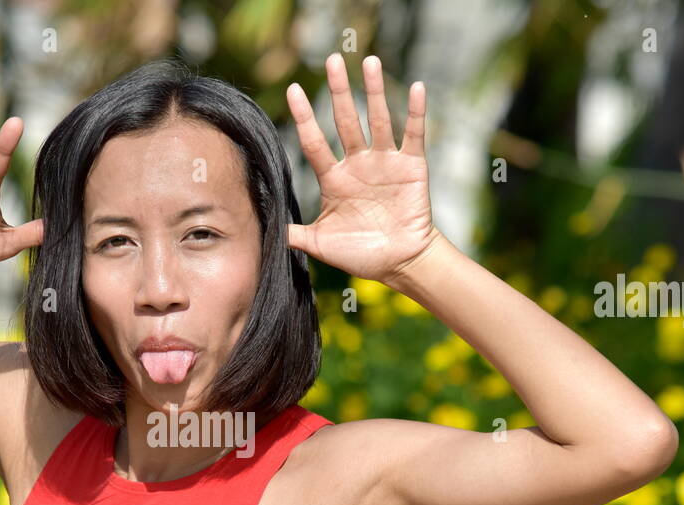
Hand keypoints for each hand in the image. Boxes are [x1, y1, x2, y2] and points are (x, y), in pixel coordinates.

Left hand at [286, 53, 442, 286]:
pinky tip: (417, 86)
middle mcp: (358, 164)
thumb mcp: (321, 245)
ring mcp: (385, 162)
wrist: (400, 264)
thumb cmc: (362, 255)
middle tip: (331, 60)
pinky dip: (416, 112)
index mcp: (334, 179)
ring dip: (374, 91)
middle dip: (338, 91)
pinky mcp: (411, 166)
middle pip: (345, 121)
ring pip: (378, 119)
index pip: (314, 142)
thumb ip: (296, 234)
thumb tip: (266, 229)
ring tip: (369, 61)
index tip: (293, 90)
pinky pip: (413, 134)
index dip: (304, 117)